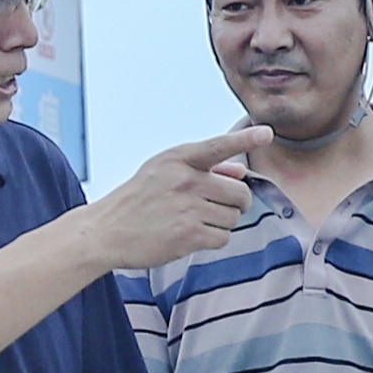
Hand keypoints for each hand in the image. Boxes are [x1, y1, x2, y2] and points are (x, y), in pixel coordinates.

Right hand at [98, 128, 282, 269]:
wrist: (107, 231)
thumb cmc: (138, 199)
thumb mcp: (163, 172)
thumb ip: (204, 169)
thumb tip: (240, 173)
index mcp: (178, 159)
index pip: (218, 146)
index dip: (245, 139)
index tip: (266, 132)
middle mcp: (185, 180)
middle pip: (239, 194)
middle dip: (235, 204)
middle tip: (217, 208)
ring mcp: (188, 208)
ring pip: (233, 217)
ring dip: (221, 223)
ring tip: (194, 222)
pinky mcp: (188, 234)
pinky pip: (223, 238)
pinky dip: (213, 240)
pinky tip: (192, 236)